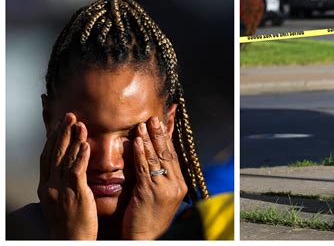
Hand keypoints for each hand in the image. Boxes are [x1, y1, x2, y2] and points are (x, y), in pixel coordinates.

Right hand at [37, 113, 97, 239]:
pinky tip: (86, 145)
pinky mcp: (75, 195)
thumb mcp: (60, 200)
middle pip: (54, 154)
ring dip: (73, 140)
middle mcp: (50, 186)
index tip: (59, 124)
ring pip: (65, 160)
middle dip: (62, 133)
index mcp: (45, 186)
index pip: (47, 157)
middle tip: (69, 115)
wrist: (71, 242)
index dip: (53, 139)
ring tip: (79, 124)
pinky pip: (77, 172)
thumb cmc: (70, 223)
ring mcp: (61, 190)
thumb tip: (69, 168)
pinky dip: (81, 157)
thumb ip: (62, 183)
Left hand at [122, 116, 186, 239]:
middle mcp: (175, 185)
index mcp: (180, 185)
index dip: (166, 139)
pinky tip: (136, 142)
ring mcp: (164, 189)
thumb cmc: (148, 218)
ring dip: (148, 140)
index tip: (161, 124)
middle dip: (159, 135)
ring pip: (156, 159)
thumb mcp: (159, 195)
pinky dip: (140, 153)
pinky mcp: (150, 193)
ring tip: (142, 125)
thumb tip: (153, 158)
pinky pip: (144, 169)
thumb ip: (159, 177)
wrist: (145, 238)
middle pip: (167, 154)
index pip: (173, 156)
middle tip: (153, 118)